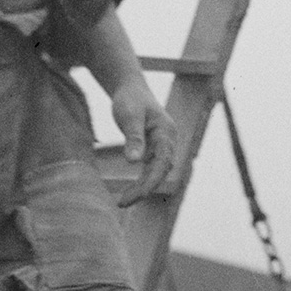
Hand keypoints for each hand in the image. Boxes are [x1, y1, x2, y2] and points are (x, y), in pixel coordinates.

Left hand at [108, 77, 180, 202]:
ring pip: (156, 173)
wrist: (130, 88)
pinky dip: (141, 181)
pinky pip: (150, 169)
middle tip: (122, 203)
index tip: (136, 195)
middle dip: (144, 189)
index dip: (151, 181)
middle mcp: (168, 141)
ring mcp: (162, 146)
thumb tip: (133, 162)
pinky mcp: (153, 149)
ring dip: (142, 188)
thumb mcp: (129, 116)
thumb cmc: (130, 99)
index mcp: (166, 132)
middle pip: (160, 171)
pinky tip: (129, 192)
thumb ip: (133, 137)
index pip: (162, 162)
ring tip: (122, 202)